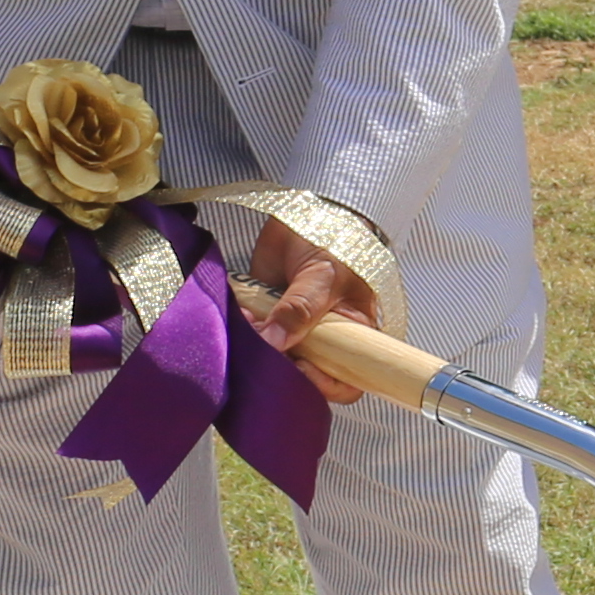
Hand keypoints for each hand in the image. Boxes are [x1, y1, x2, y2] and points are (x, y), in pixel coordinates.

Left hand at [237, 215, 380, 407]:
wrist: (306, 211)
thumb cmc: (334, 241)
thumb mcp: (324, 275)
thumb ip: (300, 310)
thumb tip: (275, 344)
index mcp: (353, 335)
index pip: (347, 380)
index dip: (326, 383)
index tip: (301, 366)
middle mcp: (324, 340)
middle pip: (305, 375)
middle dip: (281, 364)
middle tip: (266, 341)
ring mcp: (294, 330)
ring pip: (275, 358)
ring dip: (257, 346)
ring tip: (249, 317)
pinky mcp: (268, 317)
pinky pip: (253, 336)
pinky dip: (242, 329)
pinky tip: (242, 311)